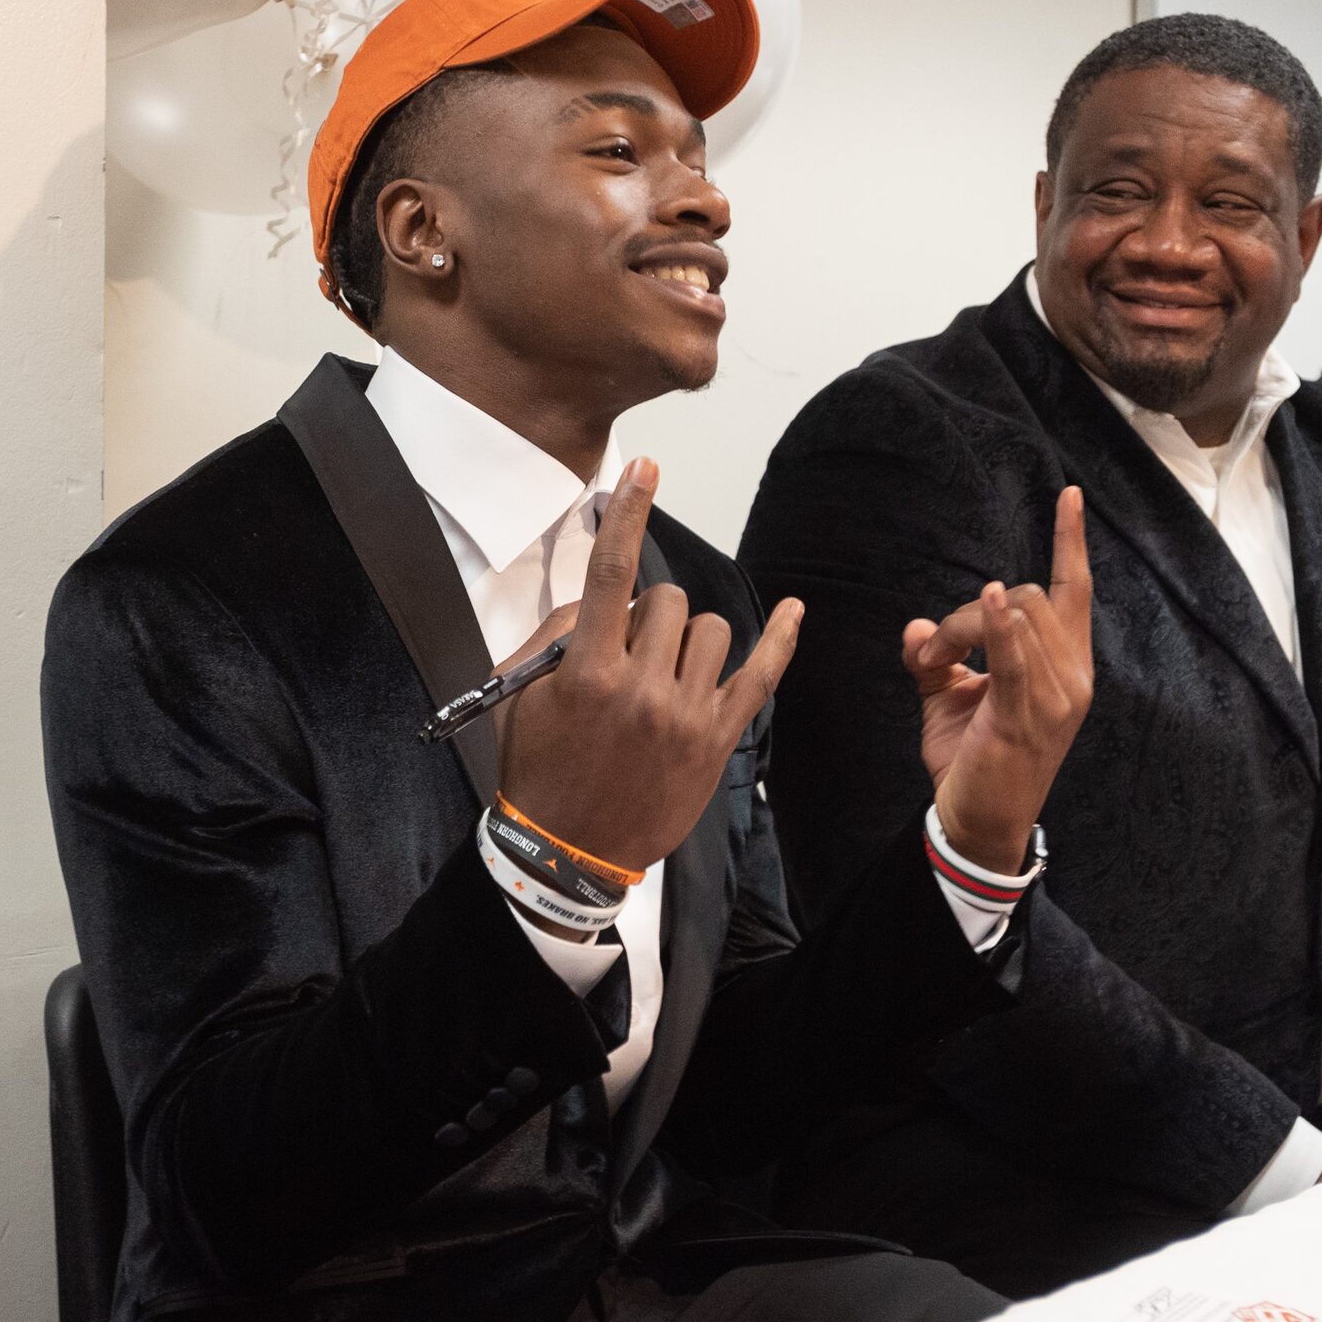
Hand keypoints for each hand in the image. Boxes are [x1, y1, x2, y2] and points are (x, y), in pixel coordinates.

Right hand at [495, 459, 801, 872]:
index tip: (646, 471)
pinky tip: (796, 611)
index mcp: (588, 671)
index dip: (629, 515)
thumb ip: (557, 635)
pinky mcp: (716, 739)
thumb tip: (599, 597)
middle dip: (648, 613)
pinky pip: (760, 676)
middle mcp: (642, 687)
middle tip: (626, 652)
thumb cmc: (539, 770)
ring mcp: (686, 714)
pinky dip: (781, 640)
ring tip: (662, 669)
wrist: (565, 851)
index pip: (612, 576)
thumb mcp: (524, 697)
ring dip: (687, 636)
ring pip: (711, 630)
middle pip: (669, 602)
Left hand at [906, 487, 1095, 873]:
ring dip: (959, 630)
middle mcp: (1072, 676)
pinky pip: (1014, 658)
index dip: (1071, 543)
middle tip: (932, 654)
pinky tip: (983, 603)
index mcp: (1064, 665)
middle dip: (969, 613)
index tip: (1068, 496)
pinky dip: (997, 627)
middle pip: (1026, 598)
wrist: (975, 822)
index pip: (1075, 592)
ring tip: (933, 664)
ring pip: (1013, 616)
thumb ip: (937, 656)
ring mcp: (1056, 697)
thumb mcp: (948, 698)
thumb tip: (917, 625)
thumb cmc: (972, 761)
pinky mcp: (1025, 717)